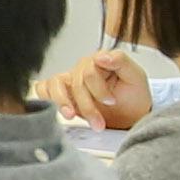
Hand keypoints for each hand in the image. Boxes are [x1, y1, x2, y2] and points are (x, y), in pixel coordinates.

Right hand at [37, 49, 156, 130]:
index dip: (98, 88)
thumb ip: (120, 61)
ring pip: (55, 85)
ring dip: (63, 103)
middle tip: (99, 123)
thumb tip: (101, 56)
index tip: (111, 102)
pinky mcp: (62, 94)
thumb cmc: (133, 97)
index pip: (89, 70)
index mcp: (99, 60)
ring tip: (72, 117)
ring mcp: (70, 80)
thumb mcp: (135, 76)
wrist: (130, 117)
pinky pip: (43, 89)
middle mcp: (82, 68)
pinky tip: (58, 110)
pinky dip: (46, 98)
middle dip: (87, 106)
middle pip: (74, 83)